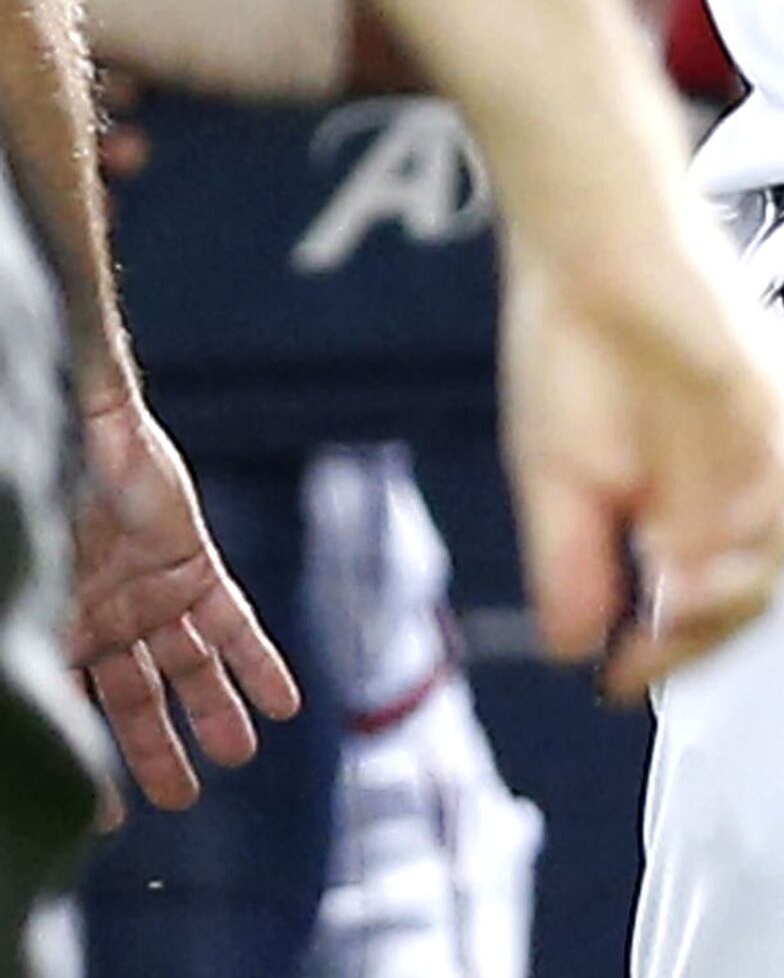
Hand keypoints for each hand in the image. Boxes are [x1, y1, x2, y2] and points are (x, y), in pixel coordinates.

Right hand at [69, 386, 300, 819]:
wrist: (82, 433)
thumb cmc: (40, 503)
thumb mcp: (27, 574)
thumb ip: (23, 642)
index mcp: (53, 628)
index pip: (71, 710)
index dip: (87, 759)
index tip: (106, 821)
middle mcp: (100, 621)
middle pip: (133, 700)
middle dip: (155, 751)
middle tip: (180, 801)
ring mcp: (149, 594)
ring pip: (188, 667)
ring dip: (215, 712)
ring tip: (239, 757)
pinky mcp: (192, 566)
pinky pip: (232, 622)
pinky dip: (258, 662)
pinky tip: (286, 702)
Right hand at [501, 229, 783, 701]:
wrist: (586, 251)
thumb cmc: (571, 351)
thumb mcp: (556, 482)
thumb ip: (573, 565)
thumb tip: (578, 650)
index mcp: (676, 515)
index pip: (701, 611)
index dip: (669, 657)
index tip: (621, 678)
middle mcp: (727, 487)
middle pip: (754, 590)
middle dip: (709, 633)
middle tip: (656, 644)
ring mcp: (757, 442)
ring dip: (741, 581)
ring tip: (687, 596)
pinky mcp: (773, 393)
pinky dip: (763, 507)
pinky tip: (718, 530)